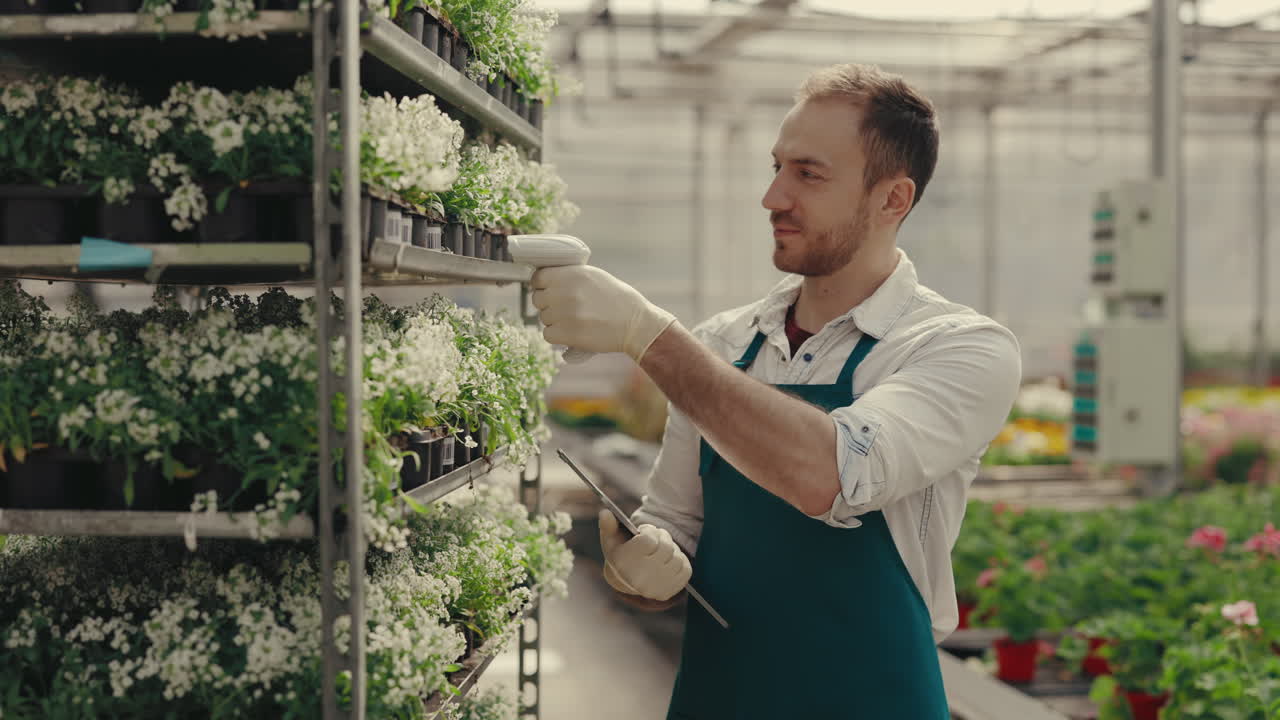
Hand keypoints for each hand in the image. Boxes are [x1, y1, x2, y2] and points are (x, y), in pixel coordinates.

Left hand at [531, 265, 676, 361]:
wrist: (636, 323)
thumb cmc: (617, 300)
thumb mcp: (594, 277)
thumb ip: (570, 276)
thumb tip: (545, 281)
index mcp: (573, 273)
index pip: (538, 278)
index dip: (541, 286)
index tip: (548, 292)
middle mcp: (566, 290)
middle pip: (538, 299)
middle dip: (548, 305)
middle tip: (565, 310)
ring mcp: (566, 312)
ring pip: (543, 318)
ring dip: (555, 322)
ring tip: (575, 321)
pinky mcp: (569, 333)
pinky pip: (548, 334)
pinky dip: (557, 336)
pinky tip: (572, 333)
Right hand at [598, 509, 691, 601]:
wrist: (625, 581)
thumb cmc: (620, 554)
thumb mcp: (611, 539)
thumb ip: (608, 525)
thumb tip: (605, 512)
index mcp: (625, 564)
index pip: (649, 540)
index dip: (649, 531)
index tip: (644, 531)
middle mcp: (640, 579)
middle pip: (666, 548)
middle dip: (662, 537)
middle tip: (656, 537)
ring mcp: (656, 588)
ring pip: (677, 558)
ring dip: (672, 550)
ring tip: (661, 550)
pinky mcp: (668, 592)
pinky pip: (686, 569)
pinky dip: (680, 561)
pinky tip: (668, 561)